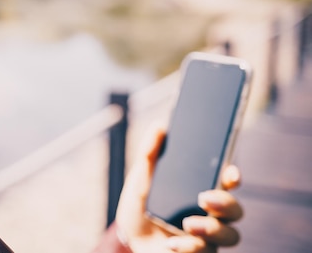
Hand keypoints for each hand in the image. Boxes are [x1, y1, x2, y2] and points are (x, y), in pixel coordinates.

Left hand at [116, 125, 242, 252]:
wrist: (129, 239)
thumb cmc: (141, 207)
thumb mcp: (140, 179)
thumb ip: (149, 154)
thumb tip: (159, 125)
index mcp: (201, 190)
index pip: (226, 181)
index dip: (233, 176)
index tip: (231, 173)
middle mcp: (211, 214)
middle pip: (235, 209)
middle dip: (225, 202)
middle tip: (204, 198)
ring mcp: (208, 237)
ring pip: (230, 235)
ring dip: (211, 229)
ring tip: (187, 224)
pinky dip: (189, 247)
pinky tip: (173, 243)